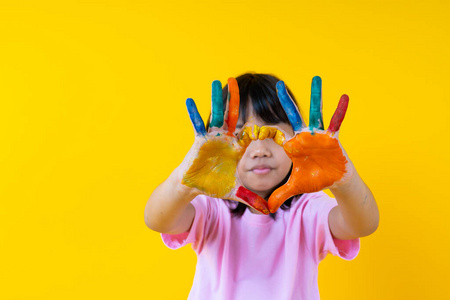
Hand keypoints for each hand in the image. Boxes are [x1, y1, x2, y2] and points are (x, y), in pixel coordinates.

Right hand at [180, 78, 269, 213]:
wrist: (195, 186)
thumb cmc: (215, 184)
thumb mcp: (236, 190)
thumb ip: (252, 198)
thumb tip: (268, 210)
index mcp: (238, 148)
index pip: (251, 132)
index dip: (260, 122)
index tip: (269, 112)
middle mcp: (227, 138)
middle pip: (234, 116)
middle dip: (236, 100)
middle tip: (239, 82)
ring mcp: (213, 138)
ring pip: (217, 115)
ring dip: (217, 99)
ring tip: (218, 82)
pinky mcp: (199, 141)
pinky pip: (197, 125)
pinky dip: (194, 114)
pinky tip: (190, 101)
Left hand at [266, 76, 351, 212]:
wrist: (336, 181)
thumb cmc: (316, 179)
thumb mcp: (295, 187)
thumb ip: (280, 194)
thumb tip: (266, 207)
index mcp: (293, 145)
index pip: (278, 132)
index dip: (267, 124)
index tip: (256, 116)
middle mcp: (305, 136)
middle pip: (293, 115)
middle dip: (286, 100)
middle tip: (278, 84)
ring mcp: (319, 134)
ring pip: (316, 111)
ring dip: (316, 96)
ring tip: (316, 78)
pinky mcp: (333, 137)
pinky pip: (337, 121)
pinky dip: (340, 110)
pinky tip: (344, 96)